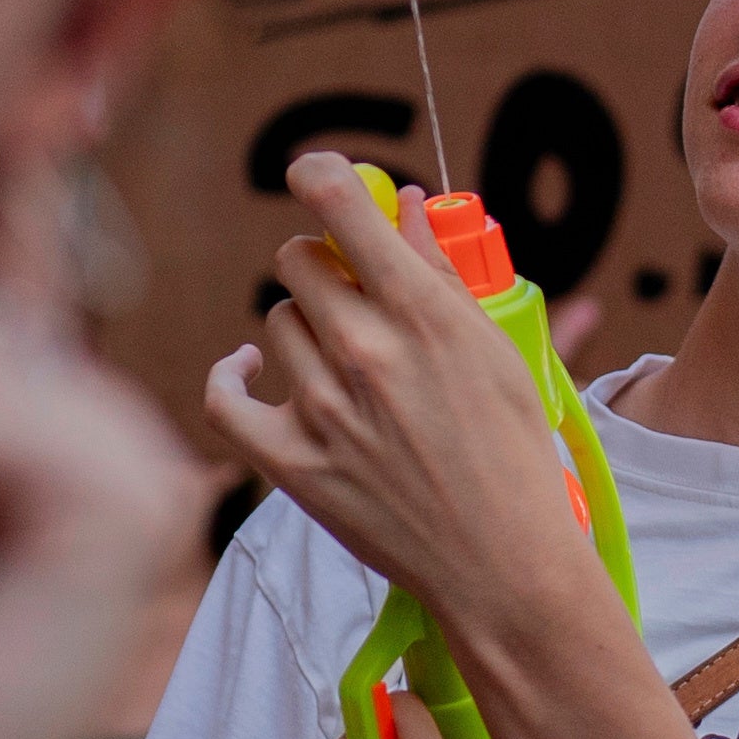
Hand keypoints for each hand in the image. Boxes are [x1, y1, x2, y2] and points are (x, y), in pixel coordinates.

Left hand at [199, 155, 597, 639]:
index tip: (317, 174)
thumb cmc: (513, 456)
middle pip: (298, 261)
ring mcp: (322, 409)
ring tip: (343, 362)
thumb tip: (403, 205)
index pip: (340, 207)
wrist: (503, 564)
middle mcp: (365, 353)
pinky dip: (233, 376)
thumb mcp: (495, 351)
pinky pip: (225, 397)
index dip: (319, 175)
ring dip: (303, 329)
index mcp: (423, 314)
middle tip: (353, 295)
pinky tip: (251, 368)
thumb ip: (440, 273)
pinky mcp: (291, 462)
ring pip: (276, 322)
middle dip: (323, 266)